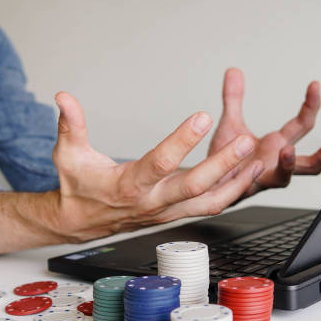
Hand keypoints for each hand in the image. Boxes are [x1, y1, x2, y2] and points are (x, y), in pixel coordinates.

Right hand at [49, 92, 264, 241]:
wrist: (81, 223)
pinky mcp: (175, 213)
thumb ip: (70, 125)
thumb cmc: (77, 188)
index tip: (201, 117)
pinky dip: (231, 192)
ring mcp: (166, 211)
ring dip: (235, 183)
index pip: (159, 163)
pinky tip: (245, 174)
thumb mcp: (68, 155)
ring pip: (208, 203)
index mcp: (128, 186)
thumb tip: (63, 97)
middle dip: (223, 165)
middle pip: (194, 187)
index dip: (181, 141)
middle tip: (246, 142)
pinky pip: (209, 206)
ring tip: (257, 161)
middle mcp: (152, 202)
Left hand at [208, 68, 320, 196]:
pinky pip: (255, 186)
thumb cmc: (222, 159)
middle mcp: (276, 163)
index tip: (314, 85)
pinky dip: (254, 177)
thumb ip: (233, 98)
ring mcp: (263, 177)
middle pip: (313, 162)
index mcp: (276, 144)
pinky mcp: (248, 187)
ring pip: (289, 177)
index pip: (303, 125)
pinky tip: (256, 163)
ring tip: (287, 151)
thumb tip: (233, 71)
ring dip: (291, 165)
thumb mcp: (229, 123)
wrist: (203, 182)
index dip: (311, 105)